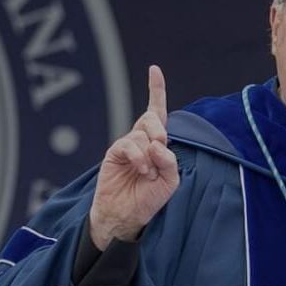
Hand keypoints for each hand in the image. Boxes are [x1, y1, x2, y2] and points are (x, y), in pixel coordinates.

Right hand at [88, 65, 179, 248]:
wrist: (126, 215)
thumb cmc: (149, 199)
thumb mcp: (170, 181)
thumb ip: (169, 160)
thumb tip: (157, 143)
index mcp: (157, 145)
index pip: (157, 113)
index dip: (156, 90)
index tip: (154, 69)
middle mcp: (142, 141)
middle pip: (152, 119)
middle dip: (159, 132)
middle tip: (160, 150)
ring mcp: (128, 146)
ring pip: (142, 134)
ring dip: (149, 155)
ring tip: (147, 175)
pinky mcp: (115, 153)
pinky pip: (129, 144)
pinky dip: (139, 156)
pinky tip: (142, 170)